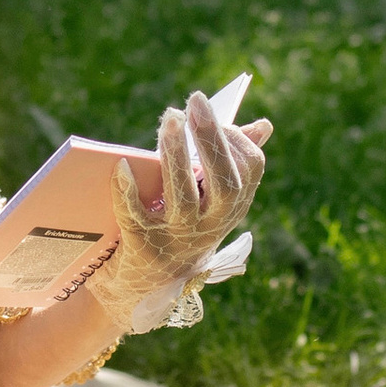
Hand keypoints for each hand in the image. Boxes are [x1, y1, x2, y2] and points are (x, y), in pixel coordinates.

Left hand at [88, 92, 271, 336]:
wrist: (147, 286)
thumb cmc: (181, 226)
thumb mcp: (211, 200)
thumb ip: (230, 161)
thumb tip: (264, 124)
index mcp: (232, 208)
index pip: (251, 169)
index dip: (235, 138)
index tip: (212, 114)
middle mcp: (213, 225)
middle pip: (224, 182)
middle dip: (211, 138)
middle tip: (195, 100)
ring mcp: (179, 238)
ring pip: (182, 196)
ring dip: (175, 155)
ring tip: (168, 119)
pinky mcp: (143, 246)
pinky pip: (135, 215)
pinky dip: (127, 189)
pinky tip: (121, 164)